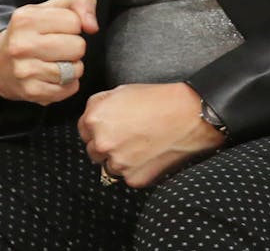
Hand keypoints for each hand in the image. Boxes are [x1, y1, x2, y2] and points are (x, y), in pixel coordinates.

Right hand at [0, 0, 97, 104]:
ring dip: (72, 67)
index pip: (75, 22)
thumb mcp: (53, 7)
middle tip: (60, 47)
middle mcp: (21, 45)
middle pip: (78, 47)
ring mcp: (25, 71)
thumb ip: (81, 3)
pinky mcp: (31, 92)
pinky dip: (68, 84)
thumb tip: (92, 26)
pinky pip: (69, 89)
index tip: (59, 29)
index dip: (73, 26)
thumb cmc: (32, 31)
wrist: (0, 62)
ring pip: (75, 70)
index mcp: (26, 18)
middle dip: (75, 47)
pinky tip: (54, 76)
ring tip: (57, 61)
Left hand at [78, 82, 225, 187]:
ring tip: (141, 145)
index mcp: (95, 118)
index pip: (82, 130)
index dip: (97, 128)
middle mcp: (101, 142)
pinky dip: (136, 169)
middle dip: (106, 145)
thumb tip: (92, 119)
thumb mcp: (121, 91)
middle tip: (128, 136)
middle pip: (93, 150)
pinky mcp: (132, 178)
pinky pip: (127, 176)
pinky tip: (149, 155)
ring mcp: (117, 163)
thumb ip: (99, 105)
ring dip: (119, 159)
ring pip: (109, 166)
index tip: (110, 127)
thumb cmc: (157, 100)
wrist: (187, 115)